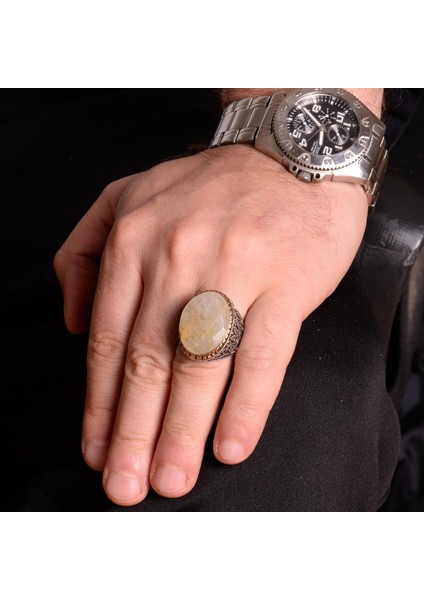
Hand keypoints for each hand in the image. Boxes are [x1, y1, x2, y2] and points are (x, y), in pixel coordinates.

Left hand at [54, 144, 367, 505]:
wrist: (292, 150)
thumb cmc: (213, 185)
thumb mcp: (127, 196)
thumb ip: (83, 253)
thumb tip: (74, 322)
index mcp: (135, 242)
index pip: (108, 340)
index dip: (100, 404)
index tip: (97, 449)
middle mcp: (177, 259)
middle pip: (148, 362)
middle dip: (133, 433)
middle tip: (126, 486)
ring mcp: (233, 270)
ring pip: (200, 366)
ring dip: (182, 431)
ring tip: (171, 479)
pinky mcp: (285, 283)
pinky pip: (263, 354)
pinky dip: (246, 405)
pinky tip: (231, 445)